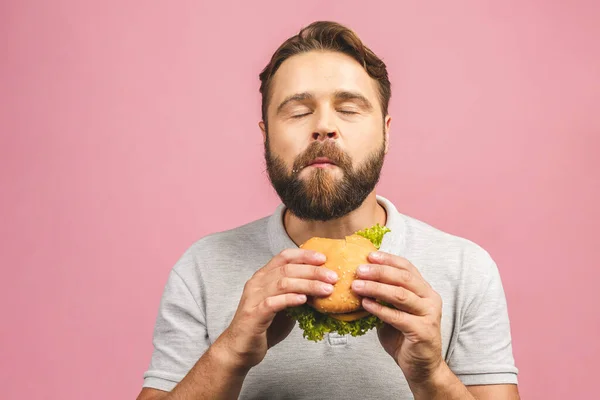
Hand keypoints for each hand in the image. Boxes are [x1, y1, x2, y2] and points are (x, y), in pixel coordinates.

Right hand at [215, 248, 337, 371]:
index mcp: (263, 276)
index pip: (284, 256)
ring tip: (326, 289)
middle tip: (333, 277)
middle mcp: (257, 283)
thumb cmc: (264, 327)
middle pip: (287, 269)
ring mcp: (254, 298)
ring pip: (283, 283)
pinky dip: (290, 299)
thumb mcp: (284, 306)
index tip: (324, 259)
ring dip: (307, 285)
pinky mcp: (253, 314)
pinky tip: (304, 300)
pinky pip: (273, 302)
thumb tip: (323, 287)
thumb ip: (297, 294)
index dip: (304, 255)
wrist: (240, 349)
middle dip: (313, 271)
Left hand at [350, 251, 443, 385]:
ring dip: (376, 288)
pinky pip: (398, 317)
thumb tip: (359, 279)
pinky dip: (379, 309)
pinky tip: (365, 304)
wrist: (420, 367)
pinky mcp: (423, 331)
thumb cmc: (404, 337)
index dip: (388, 259)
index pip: (407, 267)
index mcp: (424, 290)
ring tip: (356, 286)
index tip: (369, 255)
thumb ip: (384, 296)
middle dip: (379, 272)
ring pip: (400, 295)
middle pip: (404, 278)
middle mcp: (430, 298)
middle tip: (359, 270)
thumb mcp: (394, 311)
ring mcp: (429, 314)